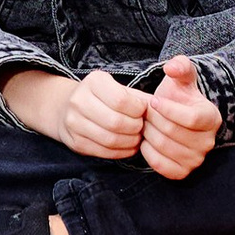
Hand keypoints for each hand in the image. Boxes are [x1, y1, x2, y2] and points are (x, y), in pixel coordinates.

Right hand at [0, 64, 150, 156]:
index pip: (121, 100)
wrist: (68, 108)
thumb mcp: (119, 89)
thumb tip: (167, 107)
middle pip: (115, 122)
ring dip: (129, 142)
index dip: (137, 110)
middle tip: (141, 128)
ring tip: (136, 138)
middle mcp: (79, 100)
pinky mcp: (74, 142)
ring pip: (109, 139)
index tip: (142, 112)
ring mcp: (74, 122)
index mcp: (93, 81)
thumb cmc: (103, 98)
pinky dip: (120, 152)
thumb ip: (141, 98)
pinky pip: (102, 152)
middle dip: (135, 128)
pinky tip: (127, 147)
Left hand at [139, 57, 222, 179]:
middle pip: (173, 133)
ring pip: (165, 148)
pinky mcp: (183, 172)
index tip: (153, 101)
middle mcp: (208, 142)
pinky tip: (147, 141)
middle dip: (153, 120)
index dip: (167, 109)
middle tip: (146, 113)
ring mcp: (197, 159)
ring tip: (146, 124)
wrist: (174, 118)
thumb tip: (172, 67)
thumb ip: (180, 66)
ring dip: (149, 134)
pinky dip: (148, 152)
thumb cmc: (178, 96)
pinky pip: (160, 165)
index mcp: (211, 118)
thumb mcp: (182, 77)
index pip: (190, 118)